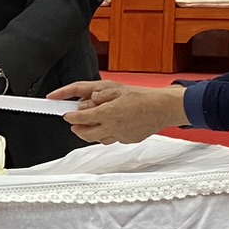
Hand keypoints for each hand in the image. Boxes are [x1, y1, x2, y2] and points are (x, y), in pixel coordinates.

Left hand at [53, 83, 187, 144]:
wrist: (162, 108)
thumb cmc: (143, 97)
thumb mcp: (117, 89)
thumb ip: (100, 95)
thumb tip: (89, 99)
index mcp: (106, 113)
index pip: (80, 118)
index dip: (70, 117)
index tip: (66, 115)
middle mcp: (110, 127)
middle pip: (85, 134)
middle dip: (76, 129)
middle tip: (73, 123)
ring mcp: (119, 135)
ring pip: (97, 139)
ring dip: (90, 134)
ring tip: (88, 126)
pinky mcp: (127, 140)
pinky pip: (111, 140)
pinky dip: (105, 135)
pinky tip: (108, 128)